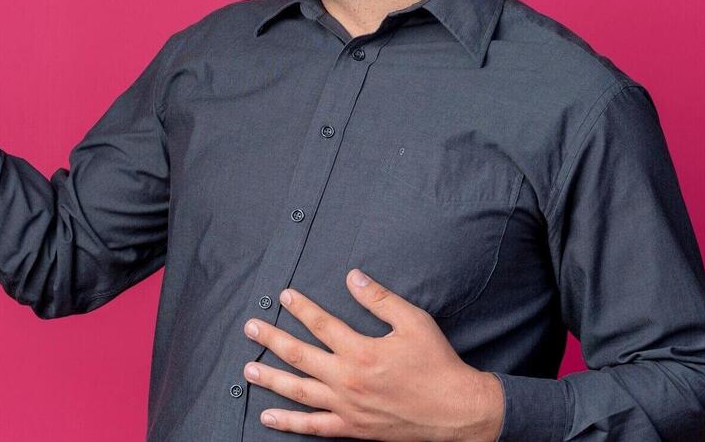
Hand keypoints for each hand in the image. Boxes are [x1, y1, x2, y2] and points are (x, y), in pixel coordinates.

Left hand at [242, 268, 504, 440]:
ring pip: (299, 391)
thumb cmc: (437, 364)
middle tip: (250, 327)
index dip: (300, 308)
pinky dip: (288, 422)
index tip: (283, 295)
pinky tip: (267, 417)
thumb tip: (352, 277)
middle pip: (300, 356)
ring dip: (271, 379)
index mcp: (362, 351)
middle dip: (272, 339)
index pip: (321, 324)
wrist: (456, 412)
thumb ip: (380, 299)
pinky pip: (313, 426)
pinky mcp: (352, 428)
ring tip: (248, 369)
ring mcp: (347, 407)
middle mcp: (348, 380)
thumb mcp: (414, 322)